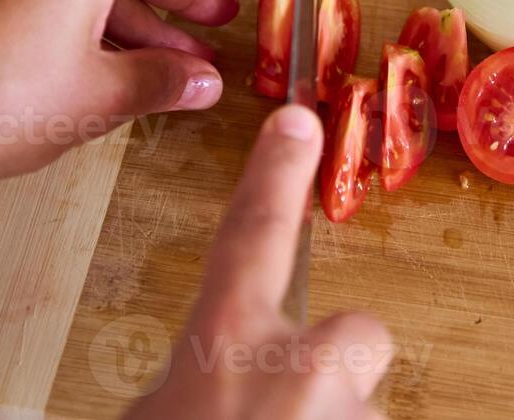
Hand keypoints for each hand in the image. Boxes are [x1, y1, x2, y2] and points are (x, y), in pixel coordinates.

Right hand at [128, 105, 391, 419]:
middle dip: (331, 370)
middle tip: (284, 415)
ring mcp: (356, 413)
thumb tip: (208, 376)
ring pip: (360, 404)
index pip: (256, 230)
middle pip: (353, 334)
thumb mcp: (154, 417)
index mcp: (226, 345)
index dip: (277, 172)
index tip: (299, 123)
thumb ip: (192, 374)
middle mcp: (304, 368)